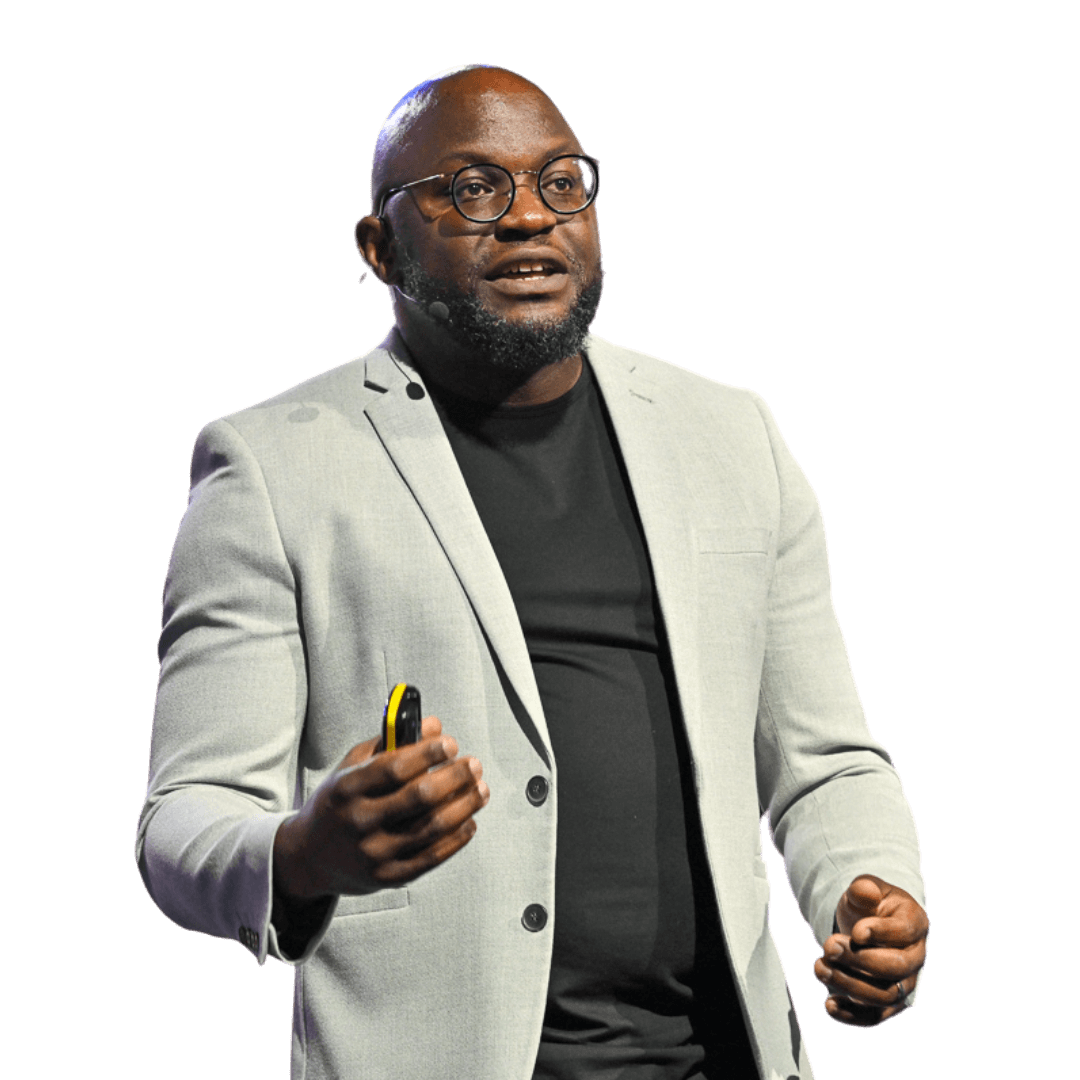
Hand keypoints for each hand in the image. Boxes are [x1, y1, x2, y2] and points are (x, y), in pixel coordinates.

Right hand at [273, 715, 488, 902]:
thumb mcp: (352, 767)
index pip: (394, 768)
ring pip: (432, 828)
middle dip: (454, 777)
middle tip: (473, 764)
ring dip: (464, 805)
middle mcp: (360, 822)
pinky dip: (457, 838)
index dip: (428, 753)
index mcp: (348, 789)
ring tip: (480, 789)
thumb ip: (390, 743)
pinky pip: (431, 857)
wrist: (308, 857)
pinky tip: (470, 821)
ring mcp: (374, 853)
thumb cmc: (338, 802)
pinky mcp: (388, 877)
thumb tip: (433, 725)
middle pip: (419, 797)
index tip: (450, 743)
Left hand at [814, 874, 929, 1027]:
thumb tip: (862, 891)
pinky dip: (853, 1015)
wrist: (864, 926)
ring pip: (886, 995)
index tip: (855, 931)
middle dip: (859, 959)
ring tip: (820, 967)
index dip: (880, 933)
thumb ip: (863, 889)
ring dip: (850, 984)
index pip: (904, 932)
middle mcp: (916, 957)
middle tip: (828, 946)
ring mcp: (904, 983)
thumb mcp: (864, 889)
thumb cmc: (867, 906)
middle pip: (895, 968)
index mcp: (915, 923)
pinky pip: (875, 1016)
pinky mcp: (887, 1003)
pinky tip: (829, 1004)